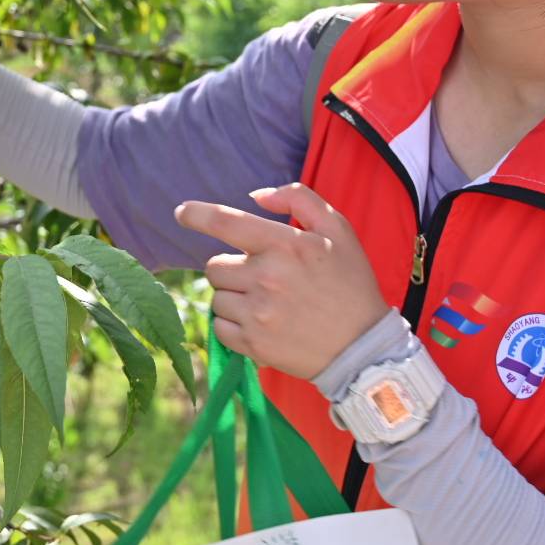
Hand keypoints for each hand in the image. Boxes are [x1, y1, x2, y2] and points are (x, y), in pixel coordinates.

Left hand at [175, 183, 389, 380]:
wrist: (363, 348)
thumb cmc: (350, 282)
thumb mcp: (338, 230)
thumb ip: (299, 199)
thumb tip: (257, 196)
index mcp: (285, 245)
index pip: (226, 222)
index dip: (197, 215)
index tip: (182, 212)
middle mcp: (267, 278)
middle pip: (214, 266)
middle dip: (231, 268)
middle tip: (262, 277)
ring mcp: (258, 314)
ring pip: (217, 297)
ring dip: (234, 297)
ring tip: (267, 303)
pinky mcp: (254, 345)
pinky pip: (219, 327)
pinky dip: (233, 325)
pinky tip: (262, 323)